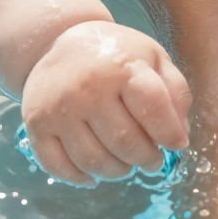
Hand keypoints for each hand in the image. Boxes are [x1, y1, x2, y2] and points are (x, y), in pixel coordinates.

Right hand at [21, 19, 191, 182]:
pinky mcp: (37, 124)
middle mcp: (88, 87)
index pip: (154, 109)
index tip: (176, 145)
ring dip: (117, 171)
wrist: (58, 40)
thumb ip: (175, 92)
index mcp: (122, 67)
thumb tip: (180, 137)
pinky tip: (95, 174)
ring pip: (94, 161)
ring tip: (127, 163)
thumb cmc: (115, 54)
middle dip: (146, 159)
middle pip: (125, 143)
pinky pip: (58, 166)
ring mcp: (59, 108)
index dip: (170, 135)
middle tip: (152, 160)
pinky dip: (80, 178)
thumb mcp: (153, 58)